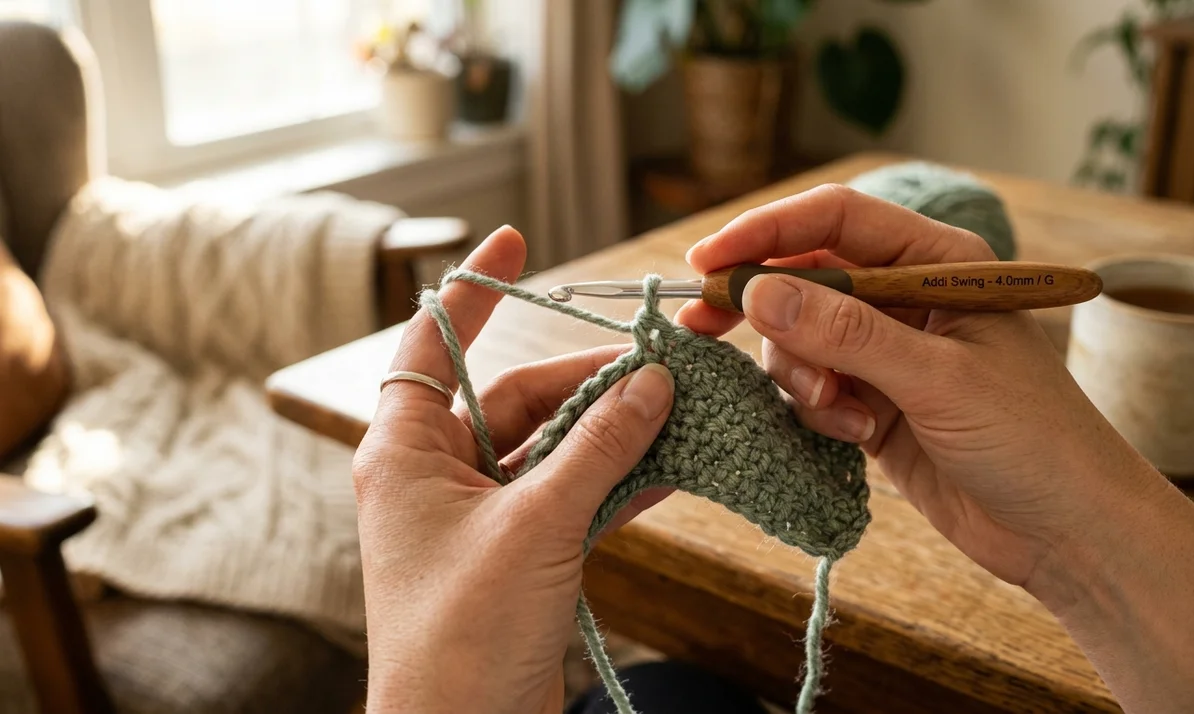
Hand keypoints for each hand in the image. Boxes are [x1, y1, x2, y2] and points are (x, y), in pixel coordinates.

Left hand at [353, 227, 674, 713]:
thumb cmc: (463, 633)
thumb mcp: (537, 525)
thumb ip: (598, 447)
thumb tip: (651, 381)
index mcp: (407, 451)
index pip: (433, 343)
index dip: (471, 287)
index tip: (515, 237)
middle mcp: (438, 474)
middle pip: (518, 398)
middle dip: (589, 381)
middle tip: (660, 364)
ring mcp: (480, 516)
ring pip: (555, 449)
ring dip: (614, 433)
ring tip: (680, 407)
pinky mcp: (519, 555)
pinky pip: (572, 497)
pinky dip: (618, 482)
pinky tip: (673, 467)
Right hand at [681, 183, 1141, 592]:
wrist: (1066, 532)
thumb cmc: (1032, 439)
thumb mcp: (937, 379)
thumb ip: (846, 332)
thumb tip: (757, 292)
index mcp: (938, 262)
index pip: (835, 221)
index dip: (765, 232)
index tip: (707, 260)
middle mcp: (908, 297)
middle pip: (805, 276)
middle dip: (761, 304)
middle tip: (703, 323)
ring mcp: (888, 352)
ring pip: (800, 337)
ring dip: (800, 373)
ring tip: (837, 410)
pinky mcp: (874, 402)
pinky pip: (813, 386)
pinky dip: (817, 408)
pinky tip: (854, 435)